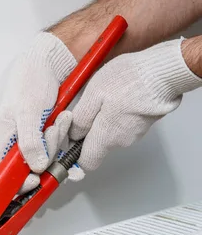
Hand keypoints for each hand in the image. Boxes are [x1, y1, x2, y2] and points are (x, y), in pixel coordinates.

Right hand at [0, 32, 76, 192]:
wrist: (50, 63)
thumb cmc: (30, 80)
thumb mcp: (27, 110)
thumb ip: (29, 141)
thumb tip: (36, 166)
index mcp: (4, 142)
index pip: (5, 176)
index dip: (19, 183)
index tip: (35, 178)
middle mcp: (17, 146)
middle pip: (31, 170)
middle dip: (47, 153)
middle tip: (51, 130)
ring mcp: (34, 143)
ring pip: (48, 160)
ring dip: (58, 141)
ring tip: (59, 118)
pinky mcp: (49, 139)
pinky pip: (58, 151)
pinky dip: (65, 140)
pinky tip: (66, 124)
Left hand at [70, 39, 201, 171]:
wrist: (164, 71)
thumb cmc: (130, 80)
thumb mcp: (94, 95)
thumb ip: (80, 119)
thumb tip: (72, 135)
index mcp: (105, 138)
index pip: (86, 163)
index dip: (76, 155)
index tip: (72, 141)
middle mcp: (121, 141)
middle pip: (98, 145)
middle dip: (90, 129)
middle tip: (90, 106)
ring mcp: (135, 133)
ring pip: (111, 133)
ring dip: (105, 118)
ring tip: (108, 95)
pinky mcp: (144, 123)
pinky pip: (125, 123)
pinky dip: (120, 112)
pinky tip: (122, 95)